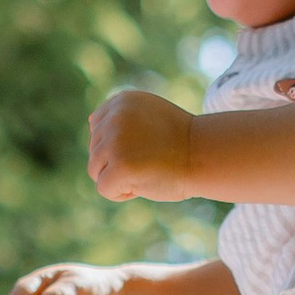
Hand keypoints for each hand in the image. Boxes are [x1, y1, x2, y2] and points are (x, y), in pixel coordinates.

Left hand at [88, 85, 198, 202]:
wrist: (204, 155)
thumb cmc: (180, 141)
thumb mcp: (149, 114)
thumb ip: (121, 116)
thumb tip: (91, 122)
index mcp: (121, 101)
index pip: (97, 129)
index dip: (119, 144)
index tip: (145, 144)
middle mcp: (114, 117)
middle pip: (95, 151)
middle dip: (118, 162)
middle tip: (150, 159)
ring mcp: (115, 142)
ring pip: (95, 171)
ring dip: (119, 177)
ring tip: (146, 169)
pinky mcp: (119, 166)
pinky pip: (103, 188)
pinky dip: (121, 193)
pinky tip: (143, 183)